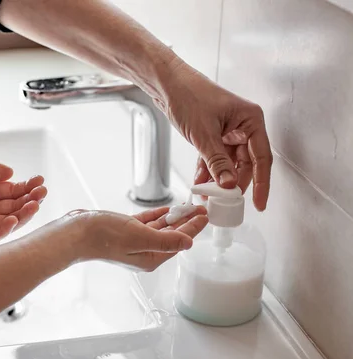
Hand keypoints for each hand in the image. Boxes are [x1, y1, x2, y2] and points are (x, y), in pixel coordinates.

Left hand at [0, 155, 47, 243]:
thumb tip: (12, 173)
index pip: (14, 190)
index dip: (27, 186)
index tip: (40, 180)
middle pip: (15, 206)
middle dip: (30, 200)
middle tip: (42, 192)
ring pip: (8, 222)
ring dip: (23, 215)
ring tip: (34, 204)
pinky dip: (3, 230)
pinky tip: (12, 220)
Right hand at [65, 206, 207, 271]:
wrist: (76, 233)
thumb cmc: (103, 237)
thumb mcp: (140, 237)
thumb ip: (166, 240)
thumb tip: (189, 243)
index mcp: (150, 258)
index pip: (178, 241)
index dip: (193, 228)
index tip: (204, 216)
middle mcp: (143, 252)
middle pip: (172, 235)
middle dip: (186, 222)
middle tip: (200, 208)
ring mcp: (133, 242)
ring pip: (160, 228)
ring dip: (173, 217)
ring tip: (187, 206)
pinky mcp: (124, 231)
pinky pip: (146, 223)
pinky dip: (157, 216)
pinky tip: (165, 209)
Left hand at [162, 62, 272, 210]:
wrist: (167, 84)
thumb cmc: (188, 96)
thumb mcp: (204, 134)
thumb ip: (218, 162)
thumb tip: (229, 185)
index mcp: (250, 120)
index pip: (262, 158)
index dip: (262, 183)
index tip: (259, 204)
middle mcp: (243, 125)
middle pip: (246, 163)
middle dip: (233, 183)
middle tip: (225, 201)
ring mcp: (228, 130)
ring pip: (228, 163)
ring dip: (218, 179)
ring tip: (207, 195)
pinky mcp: (213, 134)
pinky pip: (215, 158)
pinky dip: (208, 170)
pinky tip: (200, 182)